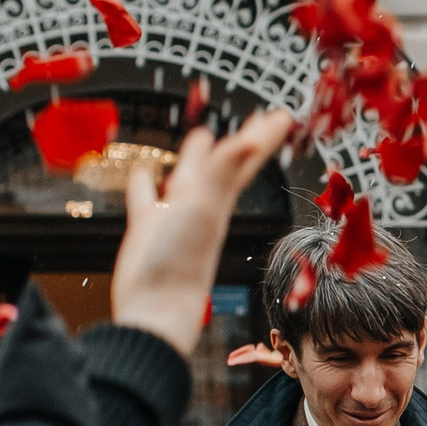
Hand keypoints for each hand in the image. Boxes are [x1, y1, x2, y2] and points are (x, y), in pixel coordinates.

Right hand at [109, 109, 296, 357]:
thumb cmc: (179, 264)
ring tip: (201, 136)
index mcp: (220, 199)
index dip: (264, 135)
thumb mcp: (203, 208)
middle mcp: (202, 206)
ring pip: (187, 178)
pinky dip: (143, 184)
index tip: (284, 114)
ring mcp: (176, 218)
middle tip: (258, 118)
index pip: (248, 159)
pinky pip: (146, 200)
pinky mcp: (147, 230)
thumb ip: (223, 172)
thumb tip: (251, 141)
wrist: (154, 311)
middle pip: (227, 165)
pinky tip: (141, 172)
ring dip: (195, 158)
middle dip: (243, 139)